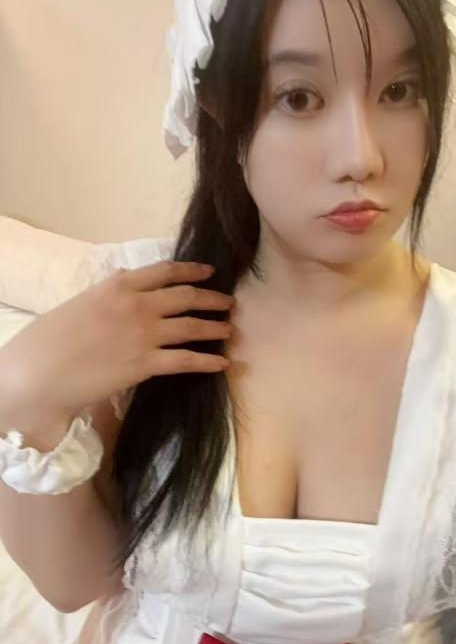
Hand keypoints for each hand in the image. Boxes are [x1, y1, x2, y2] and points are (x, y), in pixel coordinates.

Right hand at [0, 261, 233, 423]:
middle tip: (229, 302)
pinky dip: (208, 361)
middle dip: (212, 298)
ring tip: (229, 330)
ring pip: (192, 326)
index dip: (192, 271)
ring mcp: (144, 334)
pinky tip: (223, 363)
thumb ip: (111, 296)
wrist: (38, 373)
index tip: (209, 272)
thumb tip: (130, 290)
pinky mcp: (146, 364)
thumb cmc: (50, 339)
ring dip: (215, 327)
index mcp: (119, 285)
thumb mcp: (82, 302)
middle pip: (186, 297)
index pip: (165, 271)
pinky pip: (186, 360)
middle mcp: (137, 305)